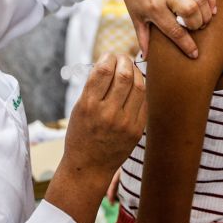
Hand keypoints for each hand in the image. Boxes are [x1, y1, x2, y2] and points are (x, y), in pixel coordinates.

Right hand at [46, 54, 146, 222]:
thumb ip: (94, 87)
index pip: (103, 70)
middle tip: (122, 58)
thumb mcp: (79, 109)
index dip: (108, 57)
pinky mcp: (137, 130)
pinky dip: (140, 90)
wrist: (89, 167)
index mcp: (89, 105)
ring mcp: (125, 123)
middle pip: (124, 75)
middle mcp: (108, 113)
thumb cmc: (81, 134)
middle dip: (124, 60)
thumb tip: (110, 62)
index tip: (109, 56)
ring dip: (135, 72)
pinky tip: (135, 86)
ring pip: (138, 86)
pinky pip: (144, 102)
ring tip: (130, 69)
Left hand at [93, 0, 216, 58]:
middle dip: (197, 25)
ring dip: (206, 13)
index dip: (187, 44)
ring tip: (203, 21)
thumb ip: (143, 37)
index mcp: (153, 8)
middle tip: (196, 29)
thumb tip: (147, 58)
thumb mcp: (136, 17)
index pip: (174, 30)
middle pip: (191, 11)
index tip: (194, 54)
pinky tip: (211, 9)